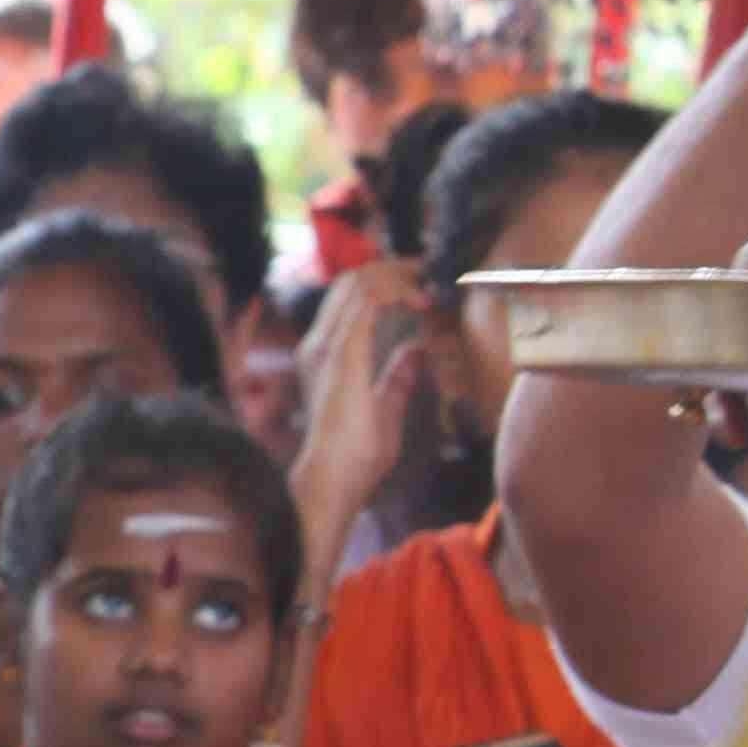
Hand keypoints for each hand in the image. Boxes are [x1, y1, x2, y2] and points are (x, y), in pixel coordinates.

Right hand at [294, 265, 421, 546]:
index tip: (420, 282)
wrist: (334, 478)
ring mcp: (326, 346)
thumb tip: (416, 351)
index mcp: (325, 354)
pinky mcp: (341, 353)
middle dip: (392, 268)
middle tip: (428, 268)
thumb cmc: (355, 456)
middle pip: (351, 282)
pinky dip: (397, 293)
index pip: (349, 299)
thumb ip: (397, 376)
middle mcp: (319, 344)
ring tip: (428, 279)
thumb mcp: (385, 408)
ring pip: (358, 284)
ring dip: (397, 275)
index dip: (385, 281)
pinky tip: (422, 302)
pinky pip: (367, 303)